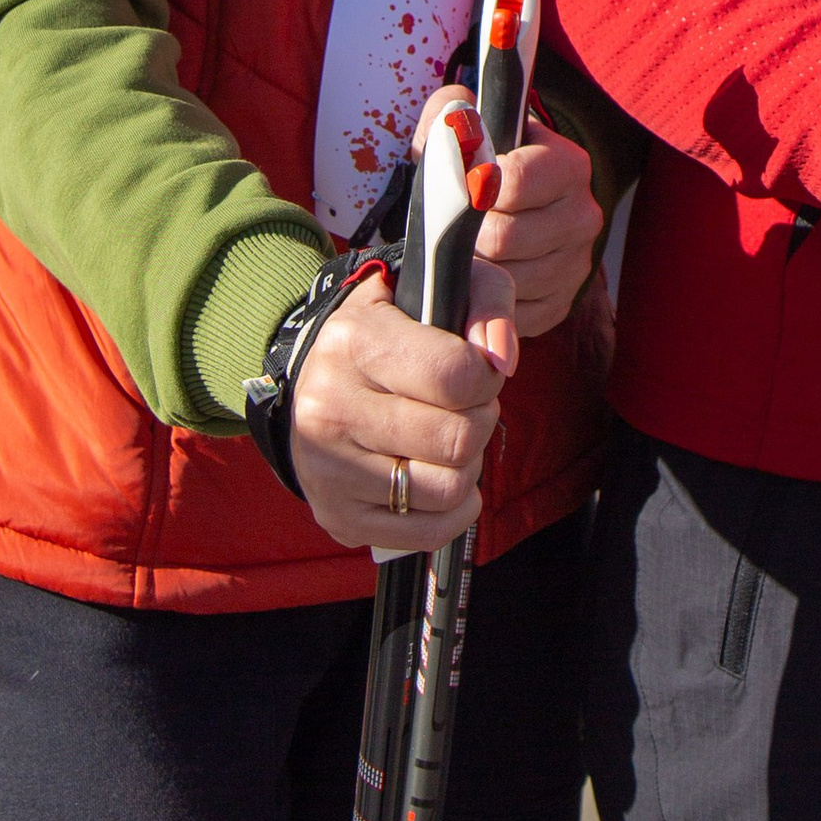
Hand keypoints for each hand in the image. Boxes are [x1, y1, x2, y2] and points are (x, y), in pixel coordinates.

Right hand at [286, 256, 516, 557]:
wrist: (318, 379)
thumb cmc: (394, 333)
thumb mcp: (438, 288)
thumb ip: (486, 302)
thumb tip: (502, 359)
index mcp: (353, 342)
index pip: (455, 375)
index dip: (486, 376)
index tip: (477, 370)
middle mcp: (329, 408)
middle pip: (458, 439)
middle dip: (480, 421)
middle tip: (463, 407)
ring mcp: (328, 469)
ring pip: (448, 489)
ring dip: (467, 466)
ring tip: (446, 440)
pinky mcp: (338, 516)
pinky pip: (429, 532)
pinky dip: (452, 508)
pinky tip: (437, 475)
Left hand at [471, 108, 601, 339]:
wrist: (499, 211)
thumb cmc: (476, 167)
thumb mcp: (463, 131)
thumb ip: (451, 115)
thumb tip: (455, 116)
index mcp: (568, 165)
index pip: (514, 182)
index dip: (475, 188)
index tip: (461, 186)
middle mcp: (584, 216)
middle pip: (505, 238)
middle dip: (468, 235)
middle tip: (454, 226)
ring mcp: (576, 266)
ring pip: (505, 279)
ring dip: (473, 270)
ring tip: (465, 251)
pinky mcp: (560, 305)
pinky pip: (512, 313)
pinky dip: (485, 300)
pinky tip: (480, 276)